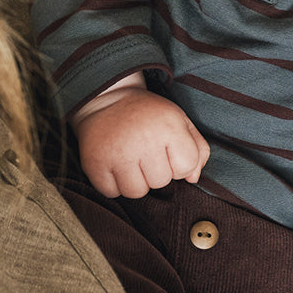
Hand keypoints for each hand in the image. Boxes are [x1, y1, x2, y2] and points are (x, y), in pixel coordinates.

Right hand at [72, 84, 209, 197]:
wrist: (105, 100)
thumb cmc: (147, 115)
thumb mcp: (179, 120)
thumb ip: (197, 149)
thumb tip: (193, 178)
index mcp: (168, 126)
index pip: (186, 167)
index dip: (178, 163)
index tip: (166, 149)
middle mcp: (143, 139)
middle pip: (160, 182)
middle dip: (154, 171)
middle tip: (144, 151)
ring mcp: (117, 152)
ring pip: (136, 192)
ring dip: (134, 180)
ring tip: (129, 159)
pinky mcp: (94, 162)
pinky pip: (111, 192)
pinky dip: (112, 183)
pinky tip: (113, 164)